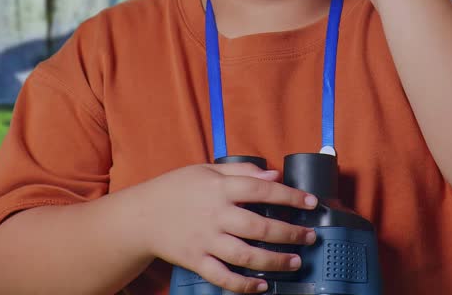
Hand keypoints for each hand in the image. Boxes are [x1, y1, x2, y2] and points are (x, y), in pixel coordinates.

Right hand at [133, 161, 319, 292]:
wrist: (139, 216)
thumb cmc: (175, 189)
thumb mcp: (205, 169)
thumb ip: (240, 170)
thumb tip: (273, 175)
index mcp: (219, 188)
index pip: (262, 190)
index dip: (290, 196)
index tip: (312, 203)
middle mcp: (215, 215)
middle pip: (259, 227)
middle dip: (290, 233)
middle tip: (309, 237)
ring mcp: (205, 240)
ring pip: (246, 255)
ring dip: (274, 260)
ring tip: (295, 261)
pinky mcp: (195, 260)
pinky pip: (223, 277)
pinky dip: (244, 285)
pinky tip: (262, 285)